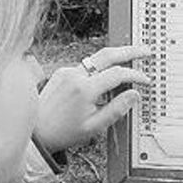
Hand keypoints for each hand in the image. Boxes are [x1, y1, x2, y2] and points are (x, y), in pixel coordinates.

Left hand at [34, 45, 151, 152]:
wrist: (36, 131)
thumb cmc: (63, 132)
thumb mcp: (94, 126)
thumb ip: (117, 109)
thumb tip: (134, 94)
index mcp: (85, 89)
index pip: (118, 74)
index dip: (135, 75)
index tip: (145, 80)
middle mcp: (76, 75)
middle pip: (108, 54)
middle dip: (130, 51)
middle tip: (146, 51)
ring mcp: (68, 71)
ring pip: (97, 58)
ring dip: (115, 57)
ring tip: (131, 59)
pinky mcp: (63, 72)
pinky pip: (87, 66)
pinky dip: (99, 69)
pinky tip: (106, 79)